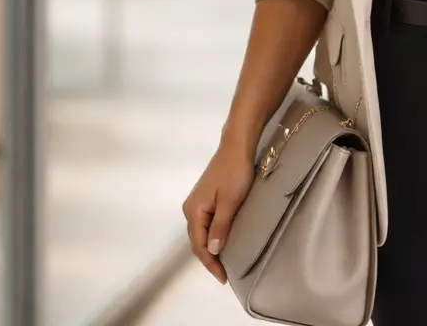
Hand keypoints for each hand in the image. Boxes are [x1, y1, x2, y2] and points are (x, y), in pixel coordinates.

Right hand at [181, 139, 256, 283]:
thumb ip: (221, 227)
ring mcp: (197, 203)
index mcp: (193, 211)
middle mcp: (190, 208)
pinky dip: (212, 236)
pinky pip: (206, 224)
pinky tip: (222, 242)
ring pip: (201, 233)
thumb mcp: (231, 202)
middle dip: (209, 259)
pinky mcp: (205, 198)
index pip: (199, 245)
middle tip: (225, 275)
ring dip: (211, 249)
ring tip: (224, 263)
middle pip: (197, 241)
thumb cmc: (235, 172)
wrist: (236, 147)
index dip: (211, 263)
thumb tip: (213, 250)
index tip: (223, 278)